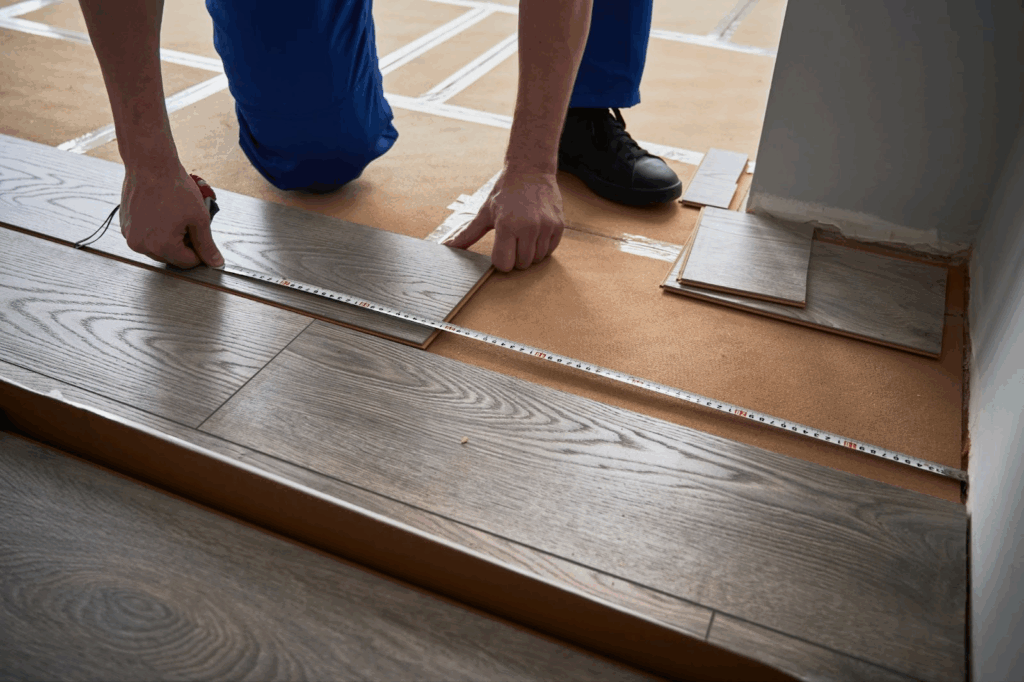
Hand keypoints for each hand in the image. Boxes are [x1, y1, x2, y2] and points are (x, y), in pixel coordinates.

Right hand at [120, 162, 223, 268]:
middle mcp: (140, 245)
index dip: (199, 252)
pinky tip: (162, 214)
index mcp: (160, 245)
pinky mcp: (124, 225)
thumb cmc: (175, 188)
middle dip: (183, 245)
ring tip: (175, 217)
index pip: (187, 262)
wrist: (150, 164)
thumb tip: (216, 264)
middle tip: (188, 223)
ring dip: (169, 239)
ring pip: (157, 248)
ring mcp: (129, 235)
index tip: (202, 237)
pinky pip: (145, 237)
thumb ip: (206, 245)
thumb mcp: (199, 219)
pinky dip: (155, 231)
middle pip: (171, 257)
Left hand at [443, 170, 564, 271]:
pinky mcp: (559, 226)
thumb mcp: (485, 212)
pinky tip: (536, 232)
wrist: (531, 171)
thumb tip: (447, 246)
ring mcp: (545, 227)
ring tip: (525, 234)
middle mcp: (528, 227)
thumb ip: (468, 234)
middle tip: (513, 239)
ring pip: (537, 259)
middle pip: (522, 264)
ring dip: (530, 252)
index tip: (501, 248)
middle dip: (516, 257)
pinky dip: (543, 246)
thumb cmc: (505, 192)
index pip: (504, 264)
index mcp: (507, 225)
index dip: (501, 260)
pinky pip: (551, 250)